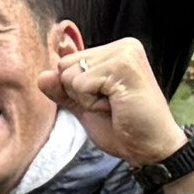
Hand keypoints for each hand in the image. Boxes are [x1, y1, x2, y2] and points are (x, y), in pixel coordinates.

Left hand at [47, 35, 191, 168]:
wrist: (151, 148)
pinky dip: (92, 103)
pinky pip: (80, 84)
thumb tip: (41, 76)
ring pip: (70, 75)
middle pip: (64, 65)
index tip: (107, 101)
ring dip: (87, 99)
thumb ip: (64, 90)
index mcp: (116, 50)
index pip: (67, 62)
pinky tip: (117, 107)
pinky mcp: (123, 66)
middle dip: (80, 93)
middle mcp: (123, 45)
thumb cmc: (123, 128)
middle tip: (112, 105)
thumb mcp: (85, 107)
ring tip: (115, 105)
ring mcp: (124, 53)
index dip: (77, 90)